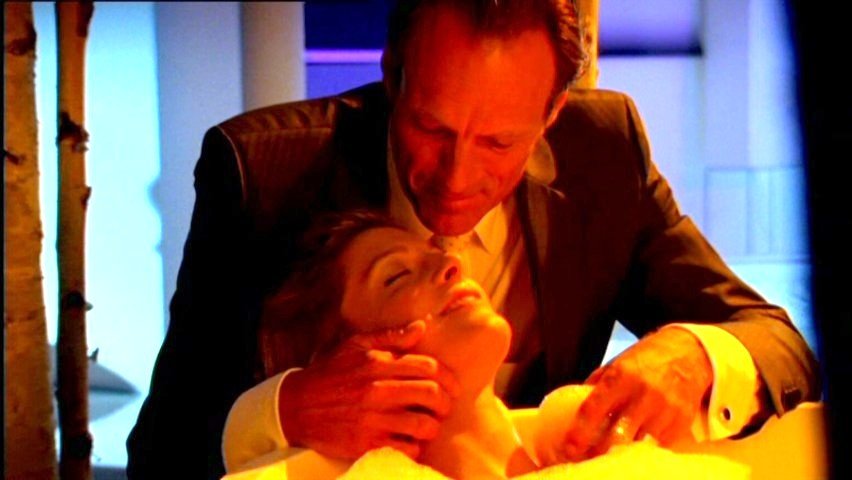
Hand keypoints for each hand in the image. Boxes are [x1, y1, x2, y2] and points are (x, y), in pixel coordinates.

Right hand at [278, 319, 460, 459]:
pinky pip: (406, 448)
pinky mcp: (366, 444)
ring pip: (423, 425)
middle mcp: (377, 390)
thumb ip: (390, 337)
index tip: (453, 387)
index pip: (428, 367)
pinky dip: (414, 446)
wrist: (295, 406)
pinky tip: (410, 440)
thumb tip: (421, 327)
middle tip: (444, 407)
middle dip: (445, 403)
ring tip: (429, 425)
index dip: (448, 378)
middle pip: (431, 394)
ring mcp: (372, 419)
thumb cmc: (330, 373)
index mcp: (378, 363)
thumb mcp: (355, 346)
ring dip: (432, 426)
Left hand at [562, 327, 712, 460]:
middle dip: (600, 450)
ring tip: (613, 451)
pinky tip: (637, 443)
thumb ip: (598, 385)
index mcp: (621, 376)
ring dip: (624, 450)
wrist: (689, 352)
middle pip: (617, 435)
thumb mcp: (617, 362)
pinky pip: (659, 444)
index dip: (580, 432)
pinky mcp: (681, 420)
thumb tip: (578, 407)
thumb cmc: (648, 357)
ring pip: (638, 444)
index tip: (570, 447)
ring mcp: (665, 409)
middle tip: (589, 456)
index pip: (594, 410)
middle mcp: (643, 393)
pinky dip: (646, 446)